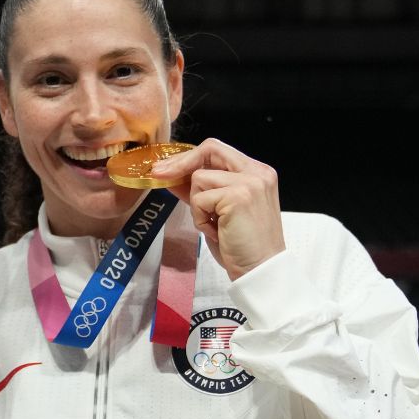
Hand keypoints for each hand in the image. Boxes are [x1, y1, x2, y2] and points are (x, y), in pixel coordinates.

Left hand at [150, 138, 284, 280]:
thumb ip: (202, 189)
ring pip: (199, 177)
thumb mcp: (219, 210)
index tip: (168, 168)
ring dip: (197, 204)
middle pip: (210, 149)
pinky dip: (200, 218)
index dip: (190, 157)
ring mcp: (249, 182)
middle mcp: (257, 172)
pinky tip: (216, 231)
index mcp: (257, 173)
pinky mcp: (238, 196)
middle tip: (158, 175)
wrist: (260, 270)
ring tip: (213, 224)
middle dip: (180, 163)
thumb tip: (169, 174)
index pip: (218, 150)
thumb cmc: (241, 244)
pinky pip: (199, 198)